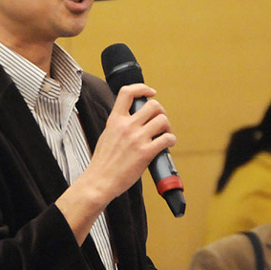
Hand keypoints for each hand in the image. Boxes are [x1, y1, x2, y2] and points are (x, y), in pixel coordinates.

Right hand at [56, 83, 175, 243]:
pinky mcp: (145, 152)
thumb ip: (119, 124)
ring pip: (162, 120)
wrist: (99, 181)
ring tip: (164, 133)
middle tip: (159, 121)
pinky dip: (171, 140)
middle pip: (153, 106)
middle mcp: (126, 126)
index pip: (127, 92)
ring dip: (167, 126)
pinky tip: (167, 144)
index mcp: (114, 120)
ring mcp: (136, 139)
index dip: (142, 88)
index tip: (150, 93)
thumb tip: (133, 119)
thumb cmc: (102, 162)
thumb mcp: (106, 134)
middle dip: (160, 112)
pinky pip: (167, 139)